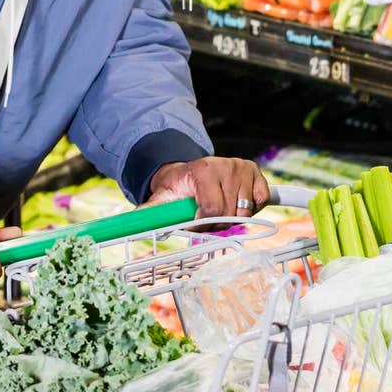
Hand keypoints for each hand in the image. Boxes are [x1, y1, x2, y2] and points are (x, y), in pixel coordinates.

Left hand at [147, 157, 269, 218]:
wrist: (191, 171)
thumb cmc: (178, 188)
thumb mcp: (162, 198)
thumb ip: (149, 212)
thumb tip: (131, 226)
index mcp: (203, 170)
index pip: (212, 210)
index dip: (204, 224)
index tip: (196, 223)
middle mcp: (225, 165)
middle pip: (229, 213)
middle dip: (217, 224)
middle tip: (206, 218)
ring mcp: (241, 168)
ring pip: (246, 211)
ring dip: (234, 218)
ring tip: (219, 209)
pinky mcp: (255, 172)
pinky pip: (261, 202)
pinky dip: (250, 209)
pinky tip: (235, 202)